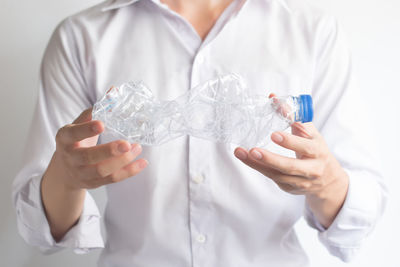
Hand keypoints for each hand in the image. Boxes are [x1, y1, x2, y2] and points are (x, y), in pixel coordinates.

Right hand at [48, 108, 146, 189]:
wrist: (65, 171)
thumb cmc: (76, 141)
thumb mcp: (79, 124)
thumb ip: (96, 110)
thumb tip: (114, 90)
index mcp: (65, 138)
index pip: (73, 134)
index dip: (86, 130)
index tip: (101, 124)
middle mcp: (71, 157)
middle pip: (88, 156)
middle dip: (109, 150)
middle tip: (127, 143)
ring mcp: (81, 173)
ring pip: (102, 171)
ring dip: (123, 161)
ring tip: (137, 147)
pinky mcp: (94, 183)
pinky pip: (113, 179)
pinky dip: (129, 171)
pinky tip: (143, 162)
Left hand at [234, 122, 348, 226]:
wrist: (328, 180)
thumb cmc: (315, 150)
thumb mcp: (310, 133)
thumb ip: (294, 116)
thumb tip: (273, 98)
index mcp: (318, 151)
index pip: (305, 145)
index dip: (290, 141)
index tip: (274, 134)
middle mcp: (312, 169)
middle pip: (291, 166)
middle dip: (271, 159)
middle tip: (254, 150)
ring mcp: (301, 181)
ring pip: (278, 175)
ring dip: (258, 164)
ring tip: (241, 153)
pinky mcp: (290, 188)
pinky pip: (273, 178)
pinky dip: (259, 168)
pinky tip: (247, 159)